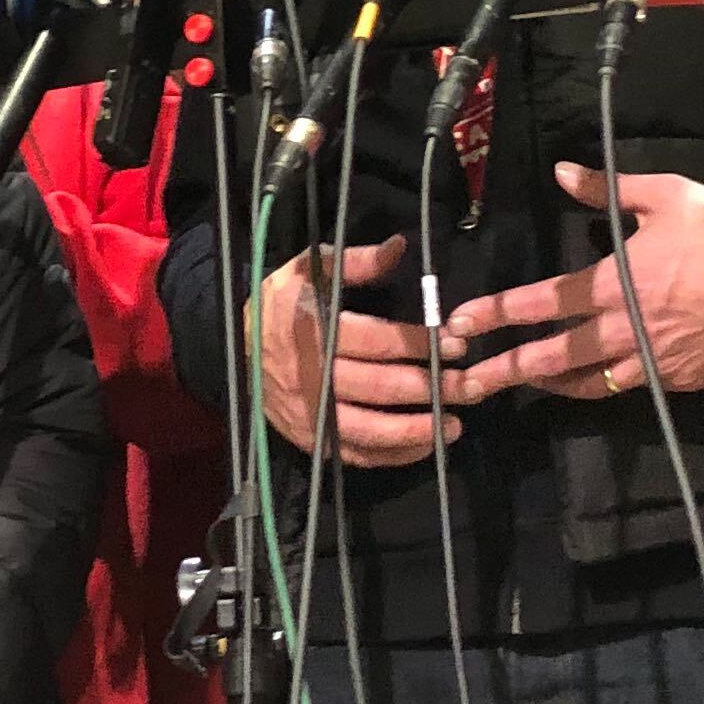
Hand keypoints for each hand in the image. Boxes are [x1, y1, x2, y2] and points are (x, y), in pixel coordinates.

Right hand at [258, 237, 460, 467]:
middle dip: (431, 387)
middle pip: (381, 387)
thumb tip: (400, 247)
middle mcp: (313, 376)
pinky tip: (424, 446)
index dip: (419, 343)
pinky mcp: (310, 439)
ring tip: (455, 424)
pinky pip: (356, 454)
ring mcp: (311, 413)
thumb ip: (355, 262)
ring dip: (417, 429)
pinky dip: (392, 455)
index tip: (457, 344)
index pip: (377, 340)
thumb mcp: (308, 270)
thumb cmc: (281, 304)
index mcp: (315, 330)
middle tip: (470, 386)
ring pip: (370, 429)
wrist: (233, 347)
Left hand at [438, 164, 703, 405]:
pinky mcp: (671, 380)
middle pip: (553, 355)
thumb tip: (560, 173)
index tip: (462, 321)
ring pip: (584, 381)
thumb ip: (608, 190)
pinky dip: (592, 388)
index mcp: (616, 282)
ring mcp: (648, 361)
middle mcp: (623, 328)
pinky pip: (621, 388)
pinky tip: (574, 384)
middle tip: (464, 382)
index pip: (544, 301)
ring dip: (544, 385)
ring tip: (512, 386)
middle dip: (504, 369)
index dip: (499, 312)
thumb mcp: (668, 196)